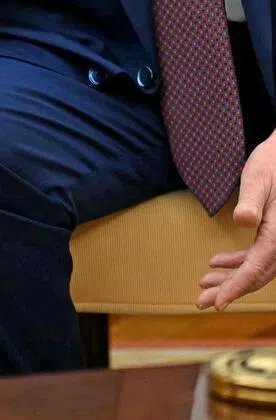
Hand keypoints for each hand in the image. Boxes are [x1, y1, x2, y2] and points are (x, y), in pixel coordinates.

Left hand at [197, 134, 275, 309]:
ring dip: (231, 278)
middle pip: (256, 275)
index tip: (217, 304)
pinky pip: (256, 256)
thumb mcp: (258, 179)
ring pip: (255, 268)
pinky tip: (216, 262)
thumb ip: (251, 201)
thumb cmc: (271, 165)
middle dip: (228, 289)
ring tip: (203, 284)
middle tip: (201, 302)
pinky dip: (237, 262)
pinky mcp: (271, 233)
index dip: (236, 288)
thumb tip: (243, 220)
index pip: (256, 269)